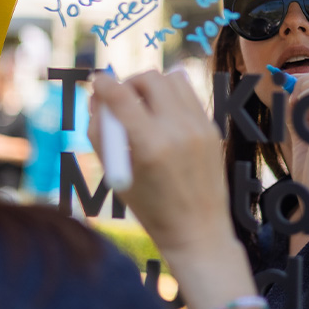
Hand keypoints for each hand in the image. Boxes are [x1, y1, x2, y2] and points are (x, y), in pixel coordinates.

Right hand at [89, 71, 260, 308]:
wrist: (197, 229)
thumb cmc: (150, 207)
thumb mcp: (116, 174)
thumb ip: (101, 134)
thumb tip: (97, 99)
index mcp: (149, 146)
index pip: (121, 96)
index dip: (103, 84)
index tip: (96, 81)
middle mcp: (177, 131)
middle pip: (149, 79)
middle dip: (129, 83)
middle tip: (121, 99)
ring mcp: (199, 127)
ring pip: (172, 79)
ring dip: (152, 86)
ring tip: (144, 106)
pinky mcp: (212, 128)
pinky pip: (188, 94)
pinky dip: (171, 97)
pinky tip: (164, 117)